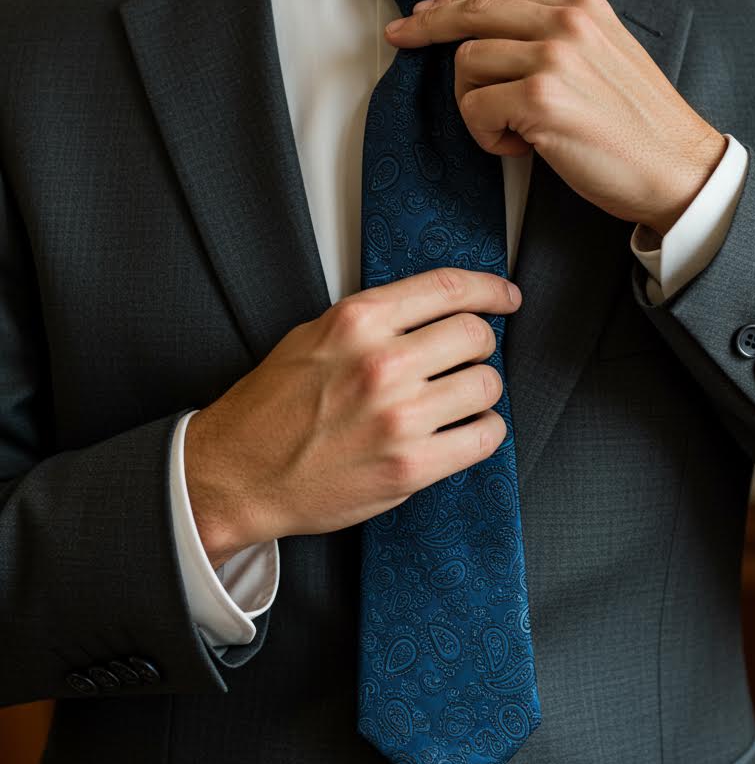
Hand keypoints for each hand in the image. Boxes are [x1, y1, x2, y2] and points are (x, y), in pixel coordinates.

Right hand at [183, 268, 521, 566]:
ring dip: (482, 390)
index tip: (505, 297)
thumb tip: (433, 311)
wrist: (239, 474)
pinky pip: (483, 436)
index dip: (490, 289)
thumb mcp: (314, 336)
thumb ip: (374, 320)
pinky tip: (464, 430)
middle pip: (476, 334)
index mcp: (357, 321)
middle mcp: (382, 364)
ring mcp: (399, 417)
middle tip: (468, 358)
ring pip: (487, 385)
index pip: (448, 289)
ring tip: (458, 399)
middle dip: (480, 345)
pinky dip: (483, 430)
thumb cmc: (271, 408)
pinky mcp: (410, 467)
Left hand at [385, 0, 726, 236]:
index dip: (450, 7)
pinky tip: (523, 148)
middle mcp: (568, 23)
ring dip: (475, 106)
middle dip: (427, 27)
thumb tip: (492, 41)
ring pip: (467, 64)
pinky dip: (487, 136)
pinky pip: (474, 109)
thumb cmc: (639, 129)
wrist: (679, 170)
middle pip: (472, 13)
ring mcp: (554, 58)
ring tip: (514, 131)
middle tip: (400, 38)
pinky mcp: (541, 99)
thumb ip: (557, 41)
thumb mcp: (605, 60)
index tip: (421, 16)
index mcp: (584, 7)